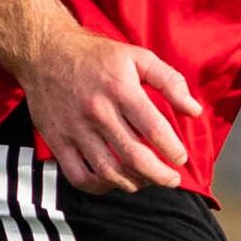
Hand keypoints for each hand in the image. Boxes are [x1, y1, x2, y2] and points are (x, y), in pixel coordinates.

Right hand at [19, 25, 203, 191]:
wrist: (45, 52)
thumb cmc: (97, 56)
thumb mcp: (138, 57)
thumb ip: (170, 81)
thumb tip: (194, 110)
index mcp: (120, 89)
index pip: (153, 129)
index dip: (172, 149)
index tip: (181, 158)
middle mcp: (97, 112)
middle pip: (133, 157)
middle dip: (159, 175)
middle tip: (172, 180)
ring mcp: (75, 129)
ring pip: (108, 172)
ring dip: (133, 183)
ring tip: (147, 181)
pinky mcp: (57, 141)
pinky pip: (79, 176)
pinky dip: (99, 187)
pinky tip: (114, 182)